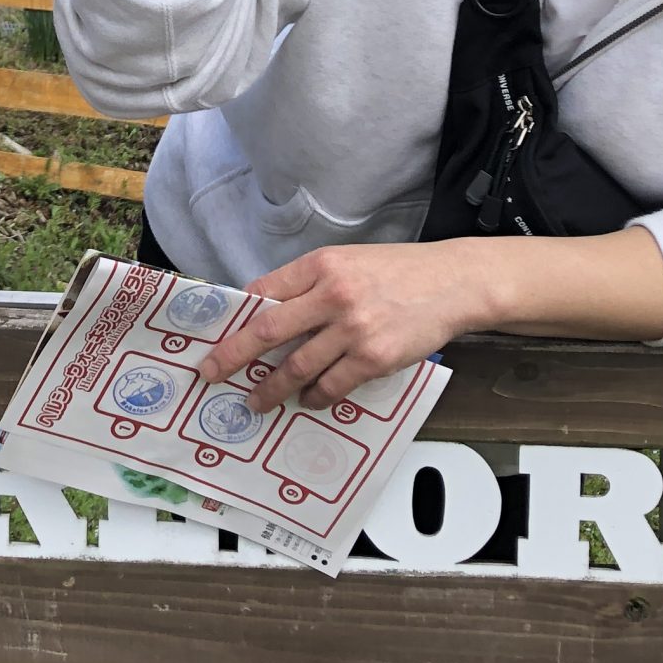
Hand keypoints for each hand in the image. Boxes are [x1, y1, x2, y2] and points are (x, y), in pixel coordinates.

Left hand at [198, 242, 493, 412]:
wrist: (452, 282)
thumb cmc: (399, 271)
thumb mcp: (349, 262)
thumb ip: (312, 283)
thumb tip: (269, 311)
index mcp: (321, 264)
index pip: (265, 290)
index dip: (236, 315)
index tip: (214, 334)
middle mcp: (332, 294)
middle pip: (268, 329)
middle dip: (233, 355)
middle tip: (210, 373)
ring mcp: (353, 328)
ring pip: (297, 366)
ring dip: (271, 388)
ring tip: (257, 401)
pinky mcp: (374, 357)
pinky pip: (332, 385)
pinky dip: (315, 396)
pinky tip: (308, 400)